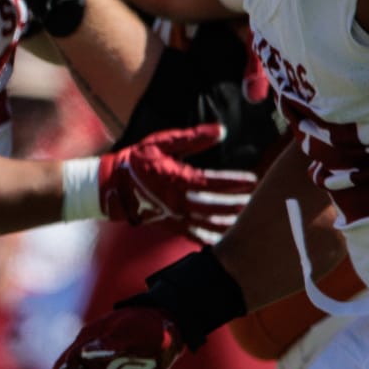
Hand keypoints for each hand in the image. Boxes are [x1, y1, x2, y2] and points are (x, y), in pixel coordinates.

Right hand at [98, 123, 255, 240]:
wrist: (110, 187)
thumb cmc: (136, 161)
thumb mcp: (162, 143)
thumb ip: (192, 138)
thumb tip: (220, 131)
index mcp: (178, 179)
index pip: (213, 182)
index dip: (234, 182)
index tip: (253, 180)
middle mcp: (178, 201)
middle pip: (216, 206)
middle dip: (238, 203)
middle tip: (258, 200)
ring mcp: (175, 216)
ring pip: (209, 223)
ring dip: (230, 221)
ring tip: (248, 217)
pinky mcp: (170, 226)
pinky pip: (195, 235)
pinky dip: (212, 238)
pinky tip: (227, 237)